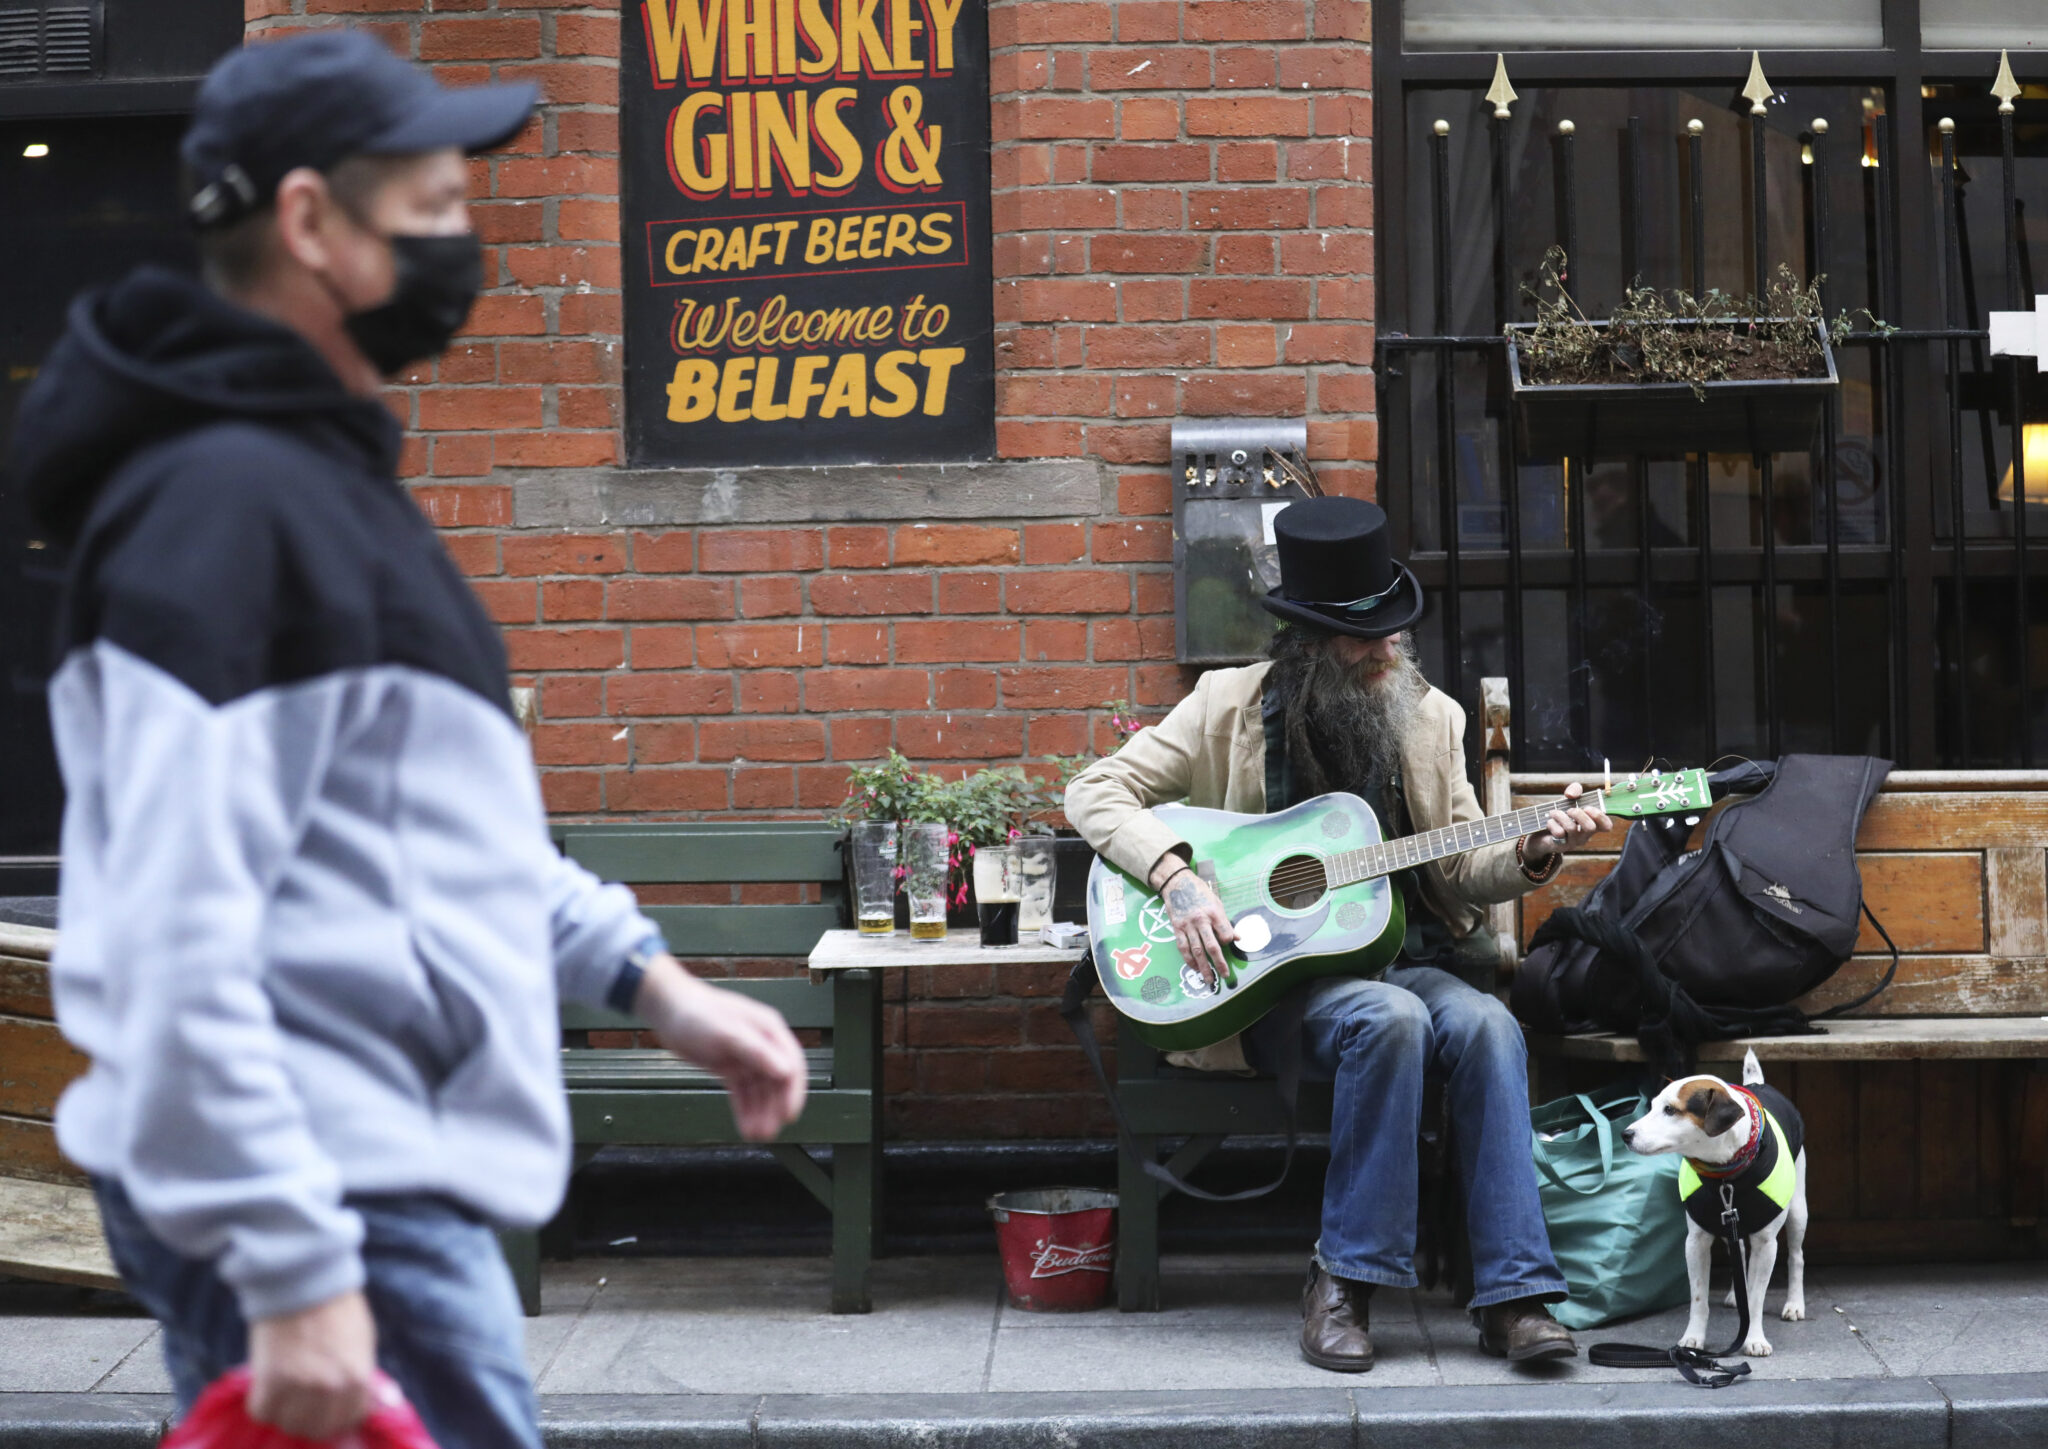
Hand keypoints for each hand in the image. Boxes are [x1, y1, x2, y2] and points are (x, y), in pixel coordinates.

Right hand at [247, 1288, 376, 1440]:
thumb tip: (367, 1404)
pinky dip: (263, 1403)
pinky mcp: (269, 1380)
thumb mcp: (363, 1342)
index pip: (349, 1419)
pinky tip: (268, 1387)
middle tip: (302, 1403)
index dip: (337, 1416)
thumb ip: (361, 1377)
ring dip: (285, 1413)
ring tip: (285, 1393)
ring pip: (288, 1424)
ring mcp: (300, 1386)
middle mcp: (331, 1388)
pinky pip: (261, 1411)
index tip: (328, 1409)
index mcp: (359, 1378)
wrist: (304, 1281)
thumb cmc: (337, 1308)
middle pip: (317, 1429)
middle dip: (310, 1419)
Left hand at [636, 954, 808, 1140]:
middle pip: (777, 1082)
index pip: (792, 1064)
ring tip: (755, 1135)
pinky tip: (746, 1126)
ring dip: (760, 1113)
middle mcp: (762, 1044)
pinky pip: (743, 1092)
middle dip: (774, 1108)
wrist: (668, 1009)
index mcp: (769, 1031)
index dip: (793, 1091)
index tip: (788, 1115)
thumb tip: (785, 1071)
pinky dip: (745, 1110)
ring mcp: (747, 1057)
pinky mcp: (731, 1067)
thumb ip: (756, 1051)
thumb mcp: (727, 1032)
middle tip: (767, 1132)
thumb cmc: (697, 1013)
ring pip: (760, 1091)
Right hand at [1149, 854, 1235, 987]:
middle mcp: (1200, 920)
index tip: (1226, 942)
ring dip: (1203, 966)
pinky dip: (1188, 959)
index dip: (1228, 941)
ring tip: (1209, 978)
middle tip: (1224, 975)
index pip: (1225, 934)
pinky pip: (1183, 947)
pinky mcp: (1177, 928)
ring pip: (1196, 950)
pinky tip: (1194, 967)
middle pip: (1211, 946)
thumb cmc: (1200, 892)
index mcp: (1214, 913)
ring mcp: (1187, 925)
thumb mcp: (1217, 903)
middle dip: (1219, 963)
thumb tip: (1238, 937)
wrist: (1177, 883)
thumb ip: (1225, 922)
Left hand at [1524, 781, 1611, 866]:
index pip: (1606, 826)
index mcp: (1591, 825)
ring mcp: (1573, 842)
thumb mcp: (1569, 800)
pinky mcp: (1560, 845)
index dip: (1600, 816)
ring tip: (1554, 812)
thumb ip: (1575, 790)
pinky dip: (1552, 823)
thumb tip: (1571, 794)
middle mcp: (1585, 836)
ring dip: (1561, 815)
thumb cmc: (1561, 815)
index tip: (1588, 808)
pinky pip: (1558, 833)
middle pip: (1590, 827)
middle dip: (1579, 814)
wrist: (1540, 832)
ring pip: (1572, 828)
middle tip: (1570, 810)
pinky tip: (1550, 822)